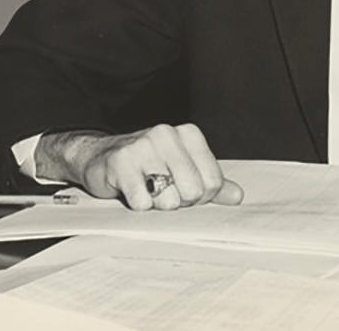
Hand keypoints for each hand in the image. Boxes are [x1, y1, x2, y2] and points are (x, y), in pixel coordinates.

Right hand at [35, 123, 243, 210]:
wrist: (100, 157)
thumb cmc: (148, 165)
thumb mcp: (183, 168)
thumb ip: (212, 182)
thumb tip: (238, 197)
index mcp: (189, 134)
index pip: (213, 182)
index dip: (200, 197)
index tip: (183, 189)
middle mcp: (168, 134)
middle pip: (194, 192)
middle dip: (179, 202)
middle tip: (163, 192)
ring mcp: (143, 146)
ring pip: (169, 200)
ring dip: (157, 205)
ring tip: (146, 189)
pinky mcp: (121, 163)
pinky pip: (142, 203)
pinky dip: (138, 205)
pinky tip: (130, 191)